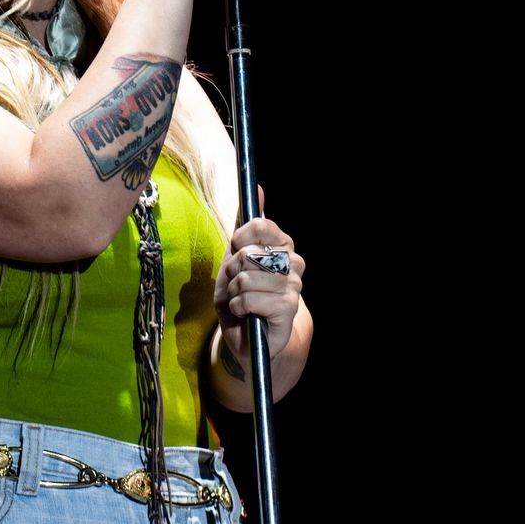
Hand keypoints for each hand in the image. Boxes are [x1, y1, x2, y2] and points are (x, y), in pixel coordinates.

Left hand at [213, 212, 305, 366]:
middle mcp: (293, 263)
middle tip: (236, 285)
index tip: (236, 253)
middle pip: (247, 253)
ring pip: (245, 278)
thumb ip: (246, 226)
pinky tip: (245, 313)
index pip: (259, 225)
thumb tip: (258, 188)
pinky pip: (249, 298)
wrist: (250, 335)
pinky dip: (238, 307)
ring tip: (240, 300)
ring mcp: (293, 285)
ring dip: (233, 292)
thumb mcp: (236, 257)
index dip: (239, 240)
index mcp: (283, 246)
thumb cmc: (242, 294)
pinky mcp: (288, 308)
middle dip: (231, 271)